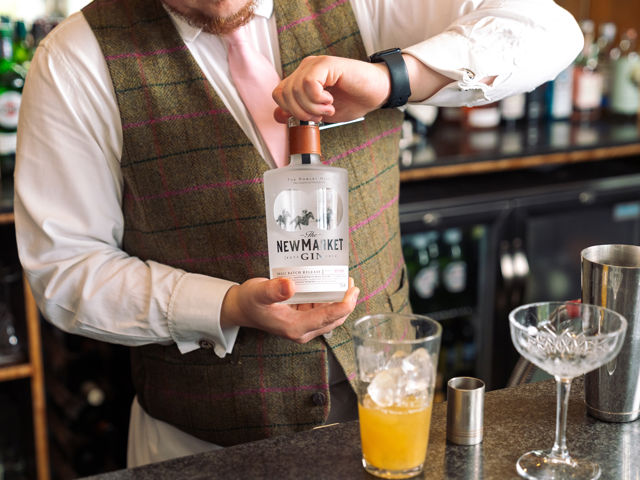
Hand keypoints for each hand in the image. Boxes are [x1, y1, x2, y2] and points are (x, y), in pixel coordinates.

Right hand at [220, 277, 359, 343]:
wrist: (241, 308)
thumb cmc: (249, 301)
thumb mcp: (258, 292)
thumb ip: (273, 290)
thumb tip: (291, 285)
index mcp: (294, 327)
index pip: (327, 318)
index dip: (344, 304)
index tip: (352, 290)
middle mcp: (302, 330)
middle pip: (334, 319)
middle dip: (346, 302)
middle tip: (351, 282)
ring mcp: (303, 326)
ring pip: (329, 316)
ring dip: (339, 300)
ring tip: (343, 280)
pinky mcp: (302, 320)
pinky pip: (321, 311)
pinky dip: (328, 299)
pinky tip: (328, 284)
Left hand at [272, 55, 390, 123]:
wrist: (378, 92)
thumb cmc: (353, 100)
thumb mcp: (321, 113)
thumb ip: (299, 112)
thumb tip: (278, 116)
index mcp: (302, 79)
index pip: (279, 95)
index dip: (291, 111)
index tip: (311, 118)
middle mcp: (306, 68)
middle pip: (284, 93)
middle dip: (300, 112)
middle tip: (320, 115)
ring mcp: (315, 64)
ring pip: (295, 89)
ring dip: (312, 106)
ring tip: (328, 107)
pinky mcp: (327, 63)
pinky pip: (309, 82)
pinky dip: (318, 98)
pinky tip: (330, 99)